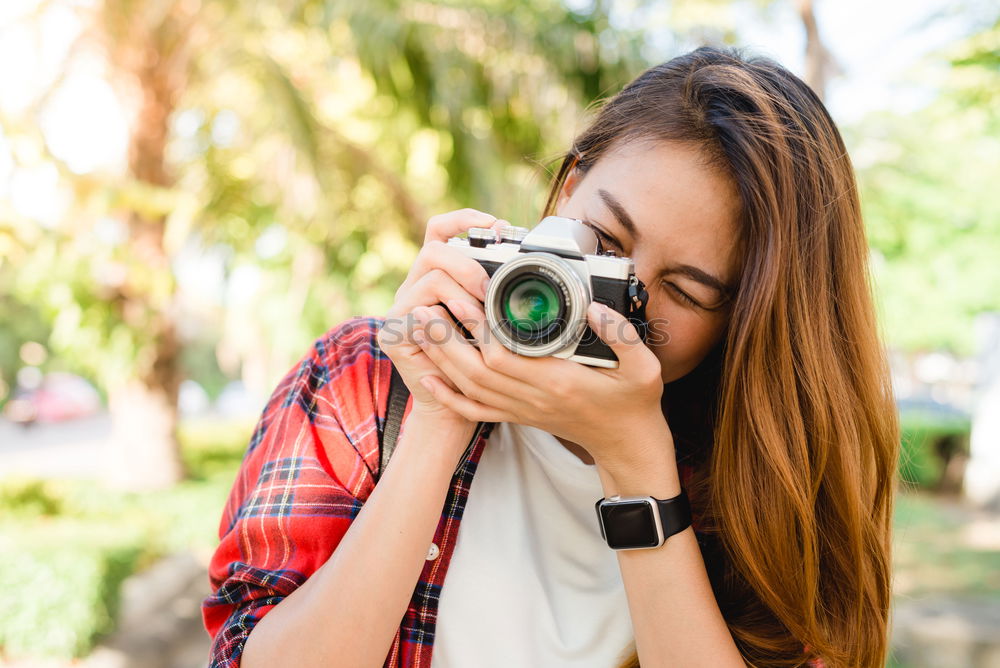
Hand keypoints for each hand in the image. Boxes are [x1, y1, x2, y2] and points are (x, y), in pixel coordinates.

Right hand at [376, 208, 508, 425]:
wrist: (457, 407)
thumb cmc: (482, 363)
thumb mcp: (494, 318)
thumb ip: (498, 290)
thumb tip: (525, 260)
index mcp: (438, 274)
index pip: (440, 229)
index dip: (465, 220)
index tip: (499, 227)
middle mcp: (414, 285)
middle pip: (434, 247)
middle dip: (467, 264)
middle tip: (490, 289)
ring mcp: (401, 306)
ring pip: (430, 275)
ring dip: (462, 294)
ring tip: (481, 316)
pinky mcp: (393, 330)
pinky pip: (418, 310)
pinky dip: (447, 317)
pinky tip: (464, 331)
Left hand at [409, 298, 671, 472]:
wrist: (627, 445)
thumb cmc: (635, 405)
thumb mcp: (644, 369)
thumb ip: (623, 336)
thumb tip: (594, 307)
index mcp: (559, 382)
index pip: (504, 358)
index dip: (478, 331)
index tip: (462, 301)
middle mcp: (534, 398)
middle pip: (475, 371)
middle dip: (447, 340)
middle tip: (426, 309)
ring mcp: (524, 410)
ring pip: (471, 388)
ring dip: (442, 360)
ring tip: (422, 330)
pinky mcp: (520, 416)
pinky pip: (477, 409)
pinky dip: (451, 395)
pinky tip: (431, 377)